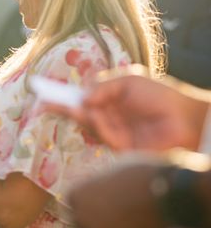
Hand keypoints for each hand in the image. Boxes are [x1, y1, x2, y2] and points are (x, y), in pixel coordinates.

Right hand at [43, 65, 208, 150]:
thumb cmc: (160, 95)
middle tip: (42, 105)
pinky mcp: (120, 147)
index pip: (80, 96)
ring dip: (83, 115)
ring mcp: (113, 131)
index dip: (61, 95)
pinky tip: (99, 117)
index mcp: (108, 98)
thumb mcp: (128, 80)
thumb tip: (82, 97)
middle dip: (60, 108)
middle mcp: (108, 115)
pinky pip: (102, 136)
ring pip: (87, 124)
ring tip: (81, 108)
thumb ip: (103, 85)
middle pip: (78, 112)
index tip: (41, 92)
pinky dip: (98, 126)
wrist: (186, 118)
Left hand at [69, 163, 166, 227]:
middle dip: (93, 218)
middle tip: (114, 212)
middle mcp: (81, 217)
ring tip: (128, 222)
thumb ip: (98, 183)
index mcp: (76, 194)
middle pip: (80, 221)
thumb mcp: (110, 171)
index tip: (99, 199)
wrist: (165, 193)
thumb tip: (98, 185)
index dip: (86, 201)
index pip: (71, 201)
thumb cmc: (138, 175)